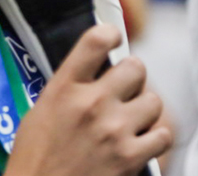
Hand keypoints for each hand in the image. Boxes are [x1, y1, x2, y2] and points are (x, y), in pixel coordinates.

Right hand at [6, 25, 169, 175]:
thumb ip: (67, 89)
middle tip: (123, 94)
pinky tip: (140, 144)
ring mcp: (113, 130)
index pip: (96, 40)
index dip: (111, 34)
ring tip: (130, 123)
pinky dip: (154, 140)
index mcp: (63, 90)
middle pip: (135, 67)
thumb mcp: (39, 115)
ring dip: (144, 111)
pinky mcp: (130, 157)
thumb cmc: (35, 163)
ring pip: (153, 101)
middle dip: (132, 80)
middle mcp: (91, 104)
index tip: (114, 39)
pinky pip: (162, 135)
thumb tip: (92, 70)